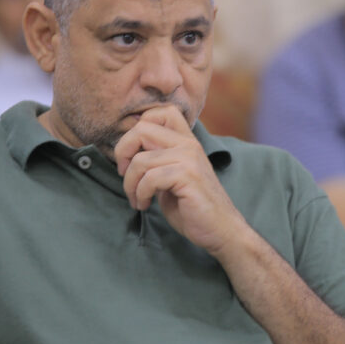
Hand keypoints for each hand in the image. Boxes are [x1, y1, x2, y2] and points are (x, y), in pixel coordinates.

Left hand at [114, 105, 247, 253]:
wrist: (221, 230)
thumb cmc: (192, 207)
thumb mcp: (170, 177)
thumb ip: (155, 160)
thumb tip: (126, 150)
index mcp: (185, 141)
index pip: (158, 113)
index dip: (135, 131)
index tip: (131, 158)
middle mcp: (188, 144)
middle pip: (141, 129)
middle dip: (123, 153)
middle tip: (124, 175)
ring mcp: (189, 158)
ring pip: (141, 160)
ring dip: (130, 183)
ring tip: (136, 198)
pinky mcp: (188, 175)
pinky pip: (149, 178)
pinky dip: (140, 194)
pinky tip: (145, 204)